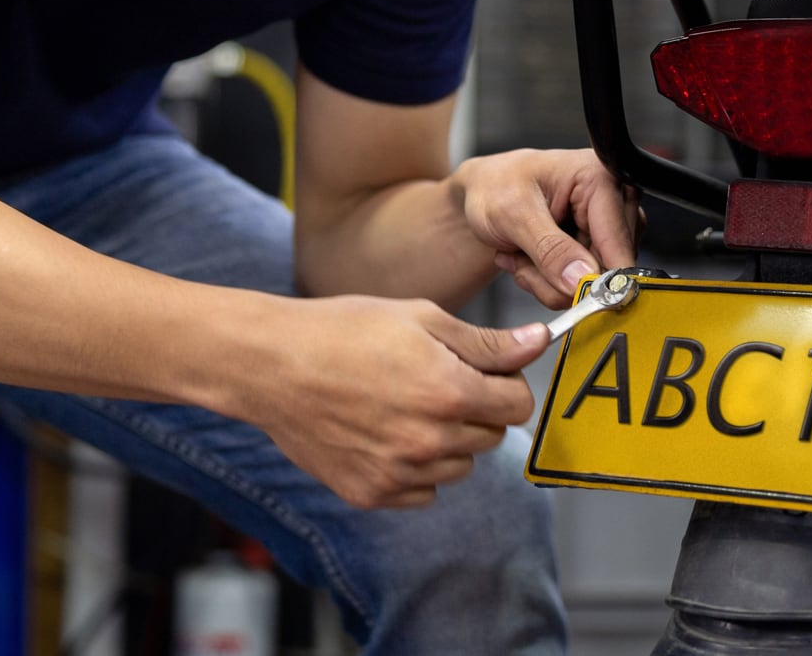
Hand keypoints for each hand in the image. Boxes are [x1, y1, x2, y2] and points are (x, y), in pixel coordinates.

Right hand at [245, 295, 547, 508]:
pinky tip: (385, 432)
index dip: (507, 383)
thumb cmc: (342, 330)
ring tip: (404, 404)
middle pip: (491, 436)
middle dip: (476, 408)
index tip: (486, 372)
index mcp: (449, 392)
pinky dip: (414, 469)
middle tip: (435, 380)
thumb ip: (485, 342)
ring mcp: (400, 473)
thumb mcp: (420, 318)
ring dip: (446, 441)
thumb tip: (539, 342)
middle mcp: (430, 442)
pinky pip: (422, 491)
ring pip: (458, 467)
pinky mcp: (373, 493)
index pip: (518, 405)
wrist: (272, 365)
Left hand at [456, 148, 637, 308]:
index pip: (617, 243)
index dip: (597, 278)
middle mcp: (613, 202)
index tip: (570, 296)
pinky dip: (550, 283)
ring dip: (549, 282)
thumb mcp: (513, 214)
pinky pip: (580, 287)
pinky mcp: (597, 249)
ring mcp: (606, 229)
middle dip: (558, 279)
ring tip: (522, 254)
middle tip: (523, 261)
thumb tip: (583, 278)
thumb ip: (549, 248)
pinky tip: (529, 258)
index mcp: (600, 179)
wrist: (484, 190)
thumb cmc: (496, 186)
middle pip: (606, 270)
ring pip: (591, 285)